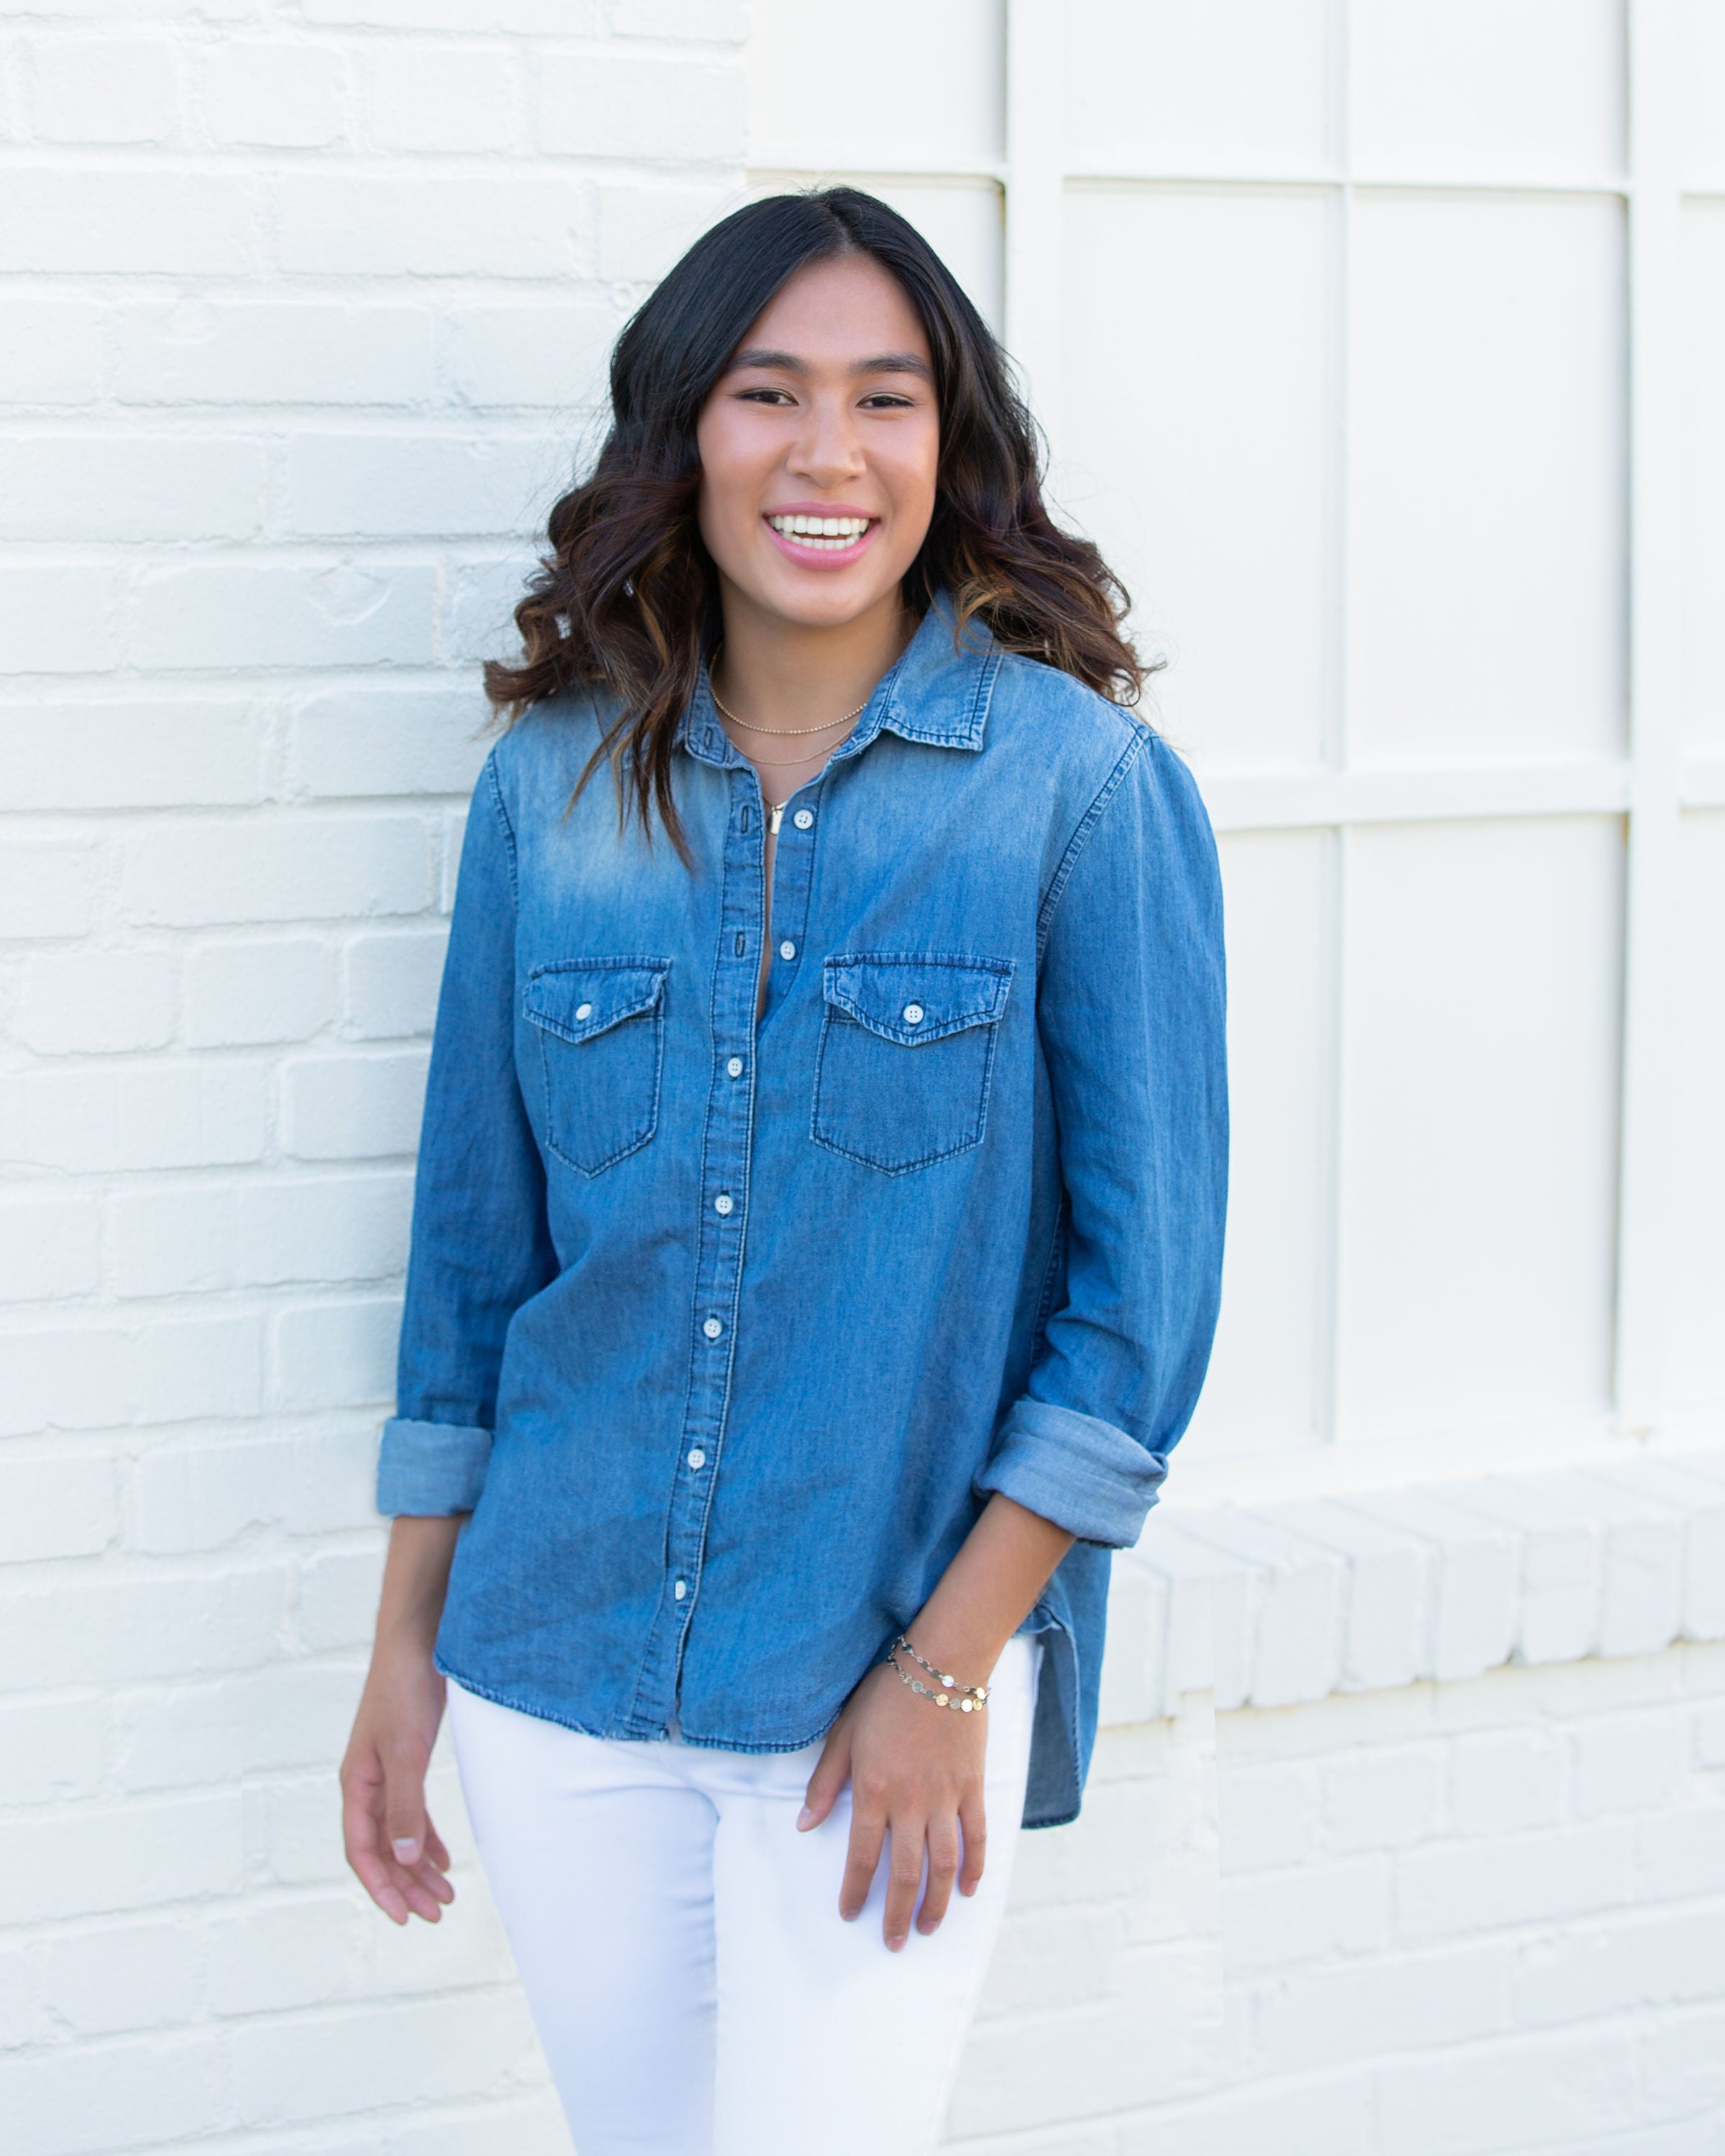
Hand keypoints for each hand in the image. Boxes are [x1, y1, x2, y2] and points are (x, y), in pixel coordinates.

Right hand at [340, 1636, 455, 1925]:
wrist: (416, 1643)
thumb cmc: (404, 1691)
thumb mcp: (406, 1753)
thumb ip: (405, 1806)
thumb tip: (407, 1858)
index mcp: (357, 1785)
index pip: (363, 1851)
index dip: (382, 1887)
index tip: (405, 1917)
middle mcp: (366, 1785)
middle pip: (382, 1850)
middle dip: (406, 1885)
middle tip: (436, 1913)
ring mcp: (386, 1773)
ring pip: (399, 1834)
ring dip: (418, 1866)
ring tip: (445, 1894)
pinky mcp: (406, 1761)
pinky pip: (411, 1813)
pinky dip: (426, 1837)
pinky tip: (443, 1857)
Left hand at [799, 1659, 986, 1950]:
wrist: (943, 1664)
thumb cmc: (887, 1693)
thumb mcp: (844, 1733)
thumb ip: (824, 1783)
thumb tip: (804, 1825)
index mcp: (872, 1791)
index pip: (861, 1857)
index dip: (855, 1891)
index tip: (850, 1914)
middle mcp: (910, 1803)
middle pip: (905, 1874)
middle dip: (898, 1914)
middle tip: (894, 1942)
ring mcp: (946, 1797)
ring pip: (943, 1865)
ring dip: (936, 1902)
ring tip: (928, 1927)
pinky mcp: (973, 1787)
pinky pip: (976, 1837)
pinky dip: (974, 1867)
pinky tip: (968, 1890)